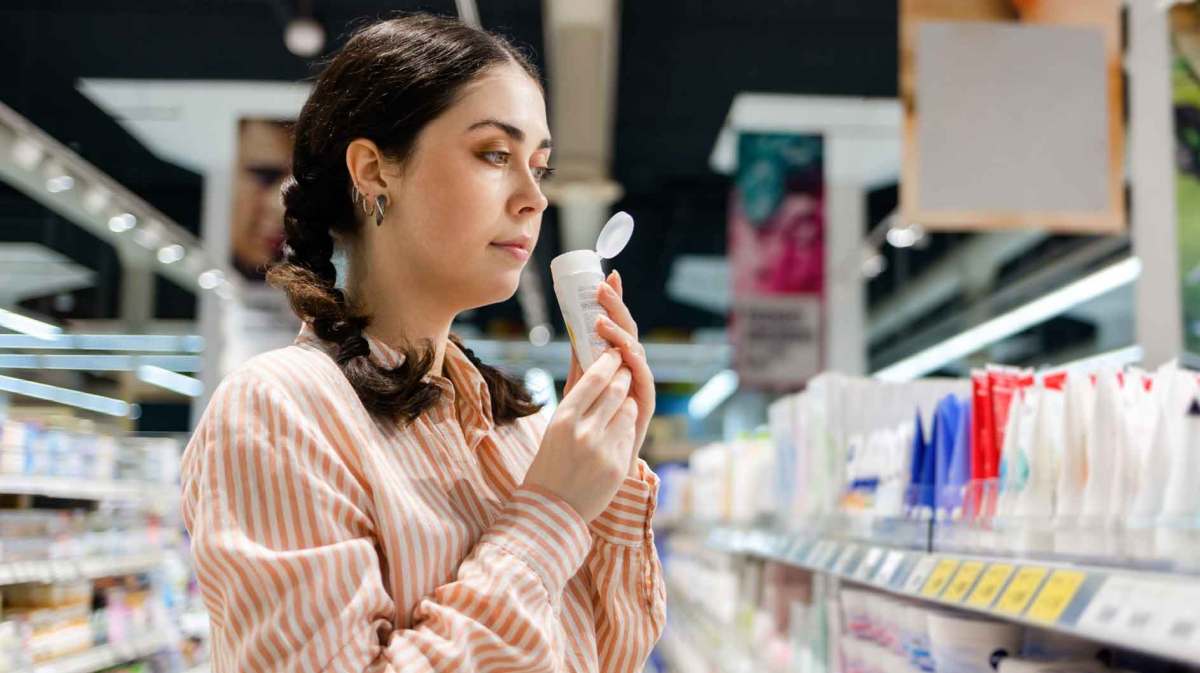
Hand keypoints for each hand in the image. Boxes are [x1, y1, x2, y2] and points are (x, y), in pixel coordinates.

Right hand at [523, 350, 638, 521]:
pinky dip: (625, 430)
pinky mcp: (618, 466)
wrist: (550, 509)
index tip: (614, 354)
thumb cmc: (549, 463)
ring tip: (620, 404)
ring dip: (627, 403)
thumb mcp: (554, 428)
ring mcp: (603, 449)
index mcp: (563, 418)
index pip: (595, 378)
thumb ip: (575, 398)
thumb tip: (587, 363)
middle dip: (623, 377)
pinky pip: (629, 435)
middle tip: (623, 371)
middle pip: (616, 390)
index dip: (609, 362)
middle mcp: (584, 431)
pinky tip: (614, 434)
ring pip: (629, 410)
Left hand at [594, 270, 654, 472]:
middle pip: (627, 329)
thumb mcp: (581, 385)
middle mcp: (631, 365)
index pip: (615, 322)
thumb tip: (571, 329)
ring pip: (634, 348)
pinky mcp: (645, 400)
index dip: (614, 300)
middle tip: (602, 287)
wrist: (600, 461)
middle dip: (616, 306)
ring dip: (619, 331)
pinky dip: (633, 360)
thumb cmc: (592, 422)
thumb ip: (581, 360)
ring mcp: (639, 381)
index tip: (607, 275)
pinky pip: (642, 376)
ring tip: (600, 318)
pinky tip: (623, 349)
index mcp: (616, 357)